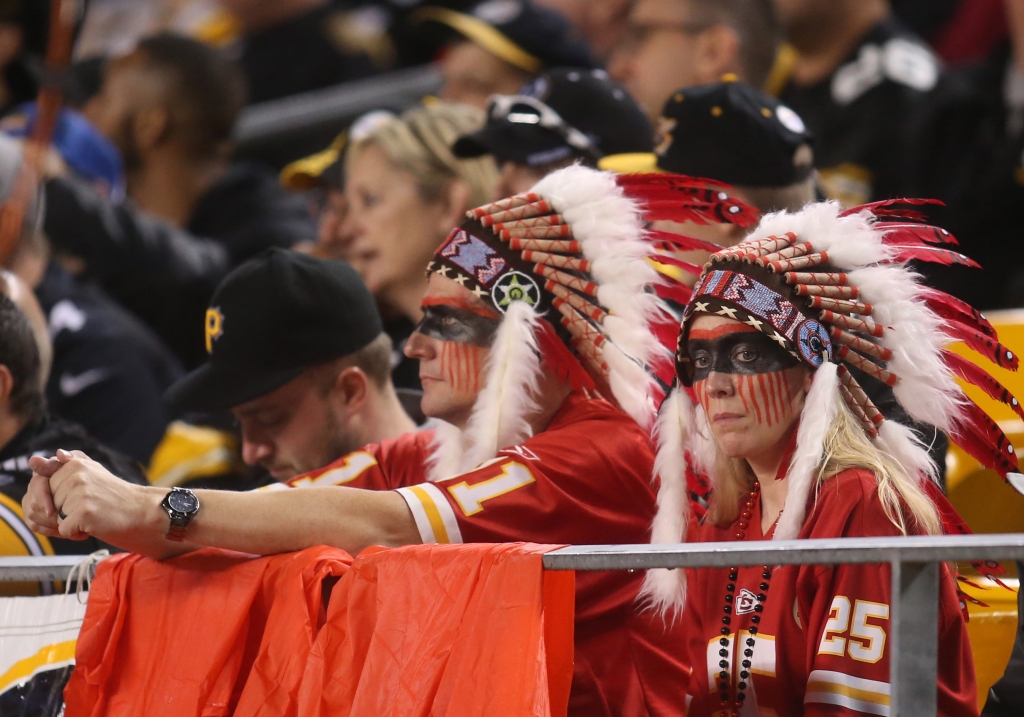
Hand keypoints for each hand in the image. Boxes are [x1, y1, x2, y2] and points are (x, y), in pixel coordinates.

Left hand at [26, 449, 148, 540]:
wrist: (143, 512)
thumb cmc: (115, 495)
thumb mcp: (91, 472)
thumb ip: (62, 465)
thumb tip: (32, 460)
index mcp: (74, 463)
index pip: (43, 487)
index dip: (55, 500)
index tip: (76, 500)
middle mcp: (75, 474)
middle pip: (46, 504)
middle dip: (61, 513)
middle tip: (87, 510)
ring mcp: (80, 492)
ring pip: (54, 518)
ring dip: (69, 523)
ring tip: (93, 516)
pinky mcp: (84, 512)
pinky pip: (64, 530)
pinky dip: (76, 534)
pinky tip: (94, 526)